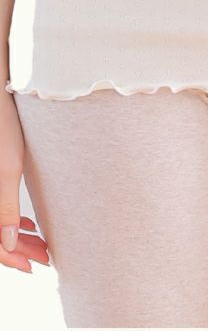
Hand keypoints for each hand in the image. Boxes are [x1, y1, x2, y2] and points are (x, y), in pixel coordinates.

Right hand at [0, 85, 49, 272]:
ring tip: (42, 243)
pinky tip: (31, 222)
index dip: (11, 258)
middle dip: (19, 250)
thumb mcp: (8, 168)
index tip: (34, 266)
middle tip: (46, 257)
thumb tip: (8, 245)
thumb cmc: (2, 129)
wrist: (0, 98)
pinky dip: (11, 219)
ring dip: (17, 236)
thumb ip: (6, 208)